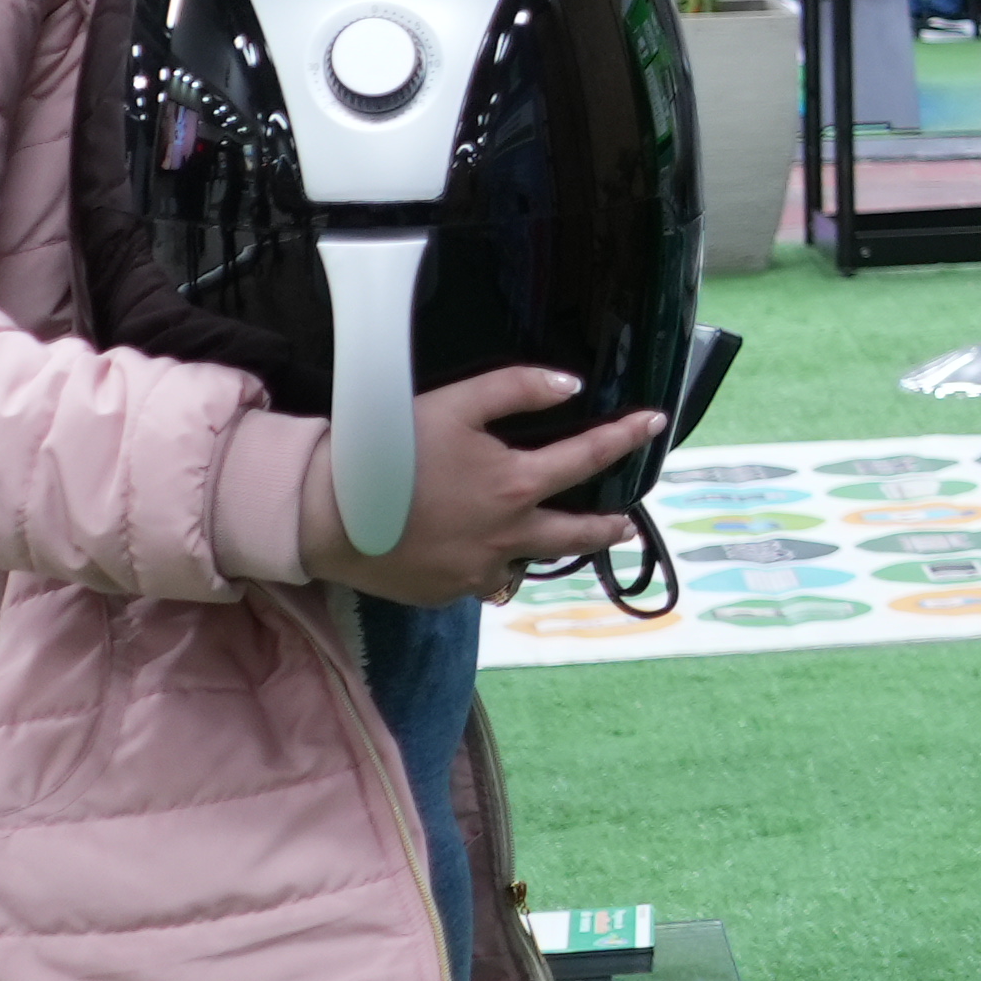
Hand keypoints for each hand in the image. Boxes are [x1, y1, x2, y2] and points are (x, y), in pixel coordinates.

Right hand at [305, 364, 666, 602]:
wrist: (325, 513)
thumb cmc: (389, 449)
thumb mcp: (454, 403)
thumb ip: (516, 389)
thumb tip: (571, 387)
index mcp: (515, 485)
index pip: (587, 458)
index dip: (625, 437)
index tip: (655, 423)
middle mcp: (508, 537)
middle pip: (576, 535)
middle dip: (607, 528)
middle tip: (625, 524)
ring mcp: (479, 572)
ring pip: (528, 562)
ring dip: (543, 548)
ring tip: (550, 536)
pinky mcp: (448, 593)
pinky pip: (483, 579)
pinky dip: (490, 564)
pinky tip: (478, 549)